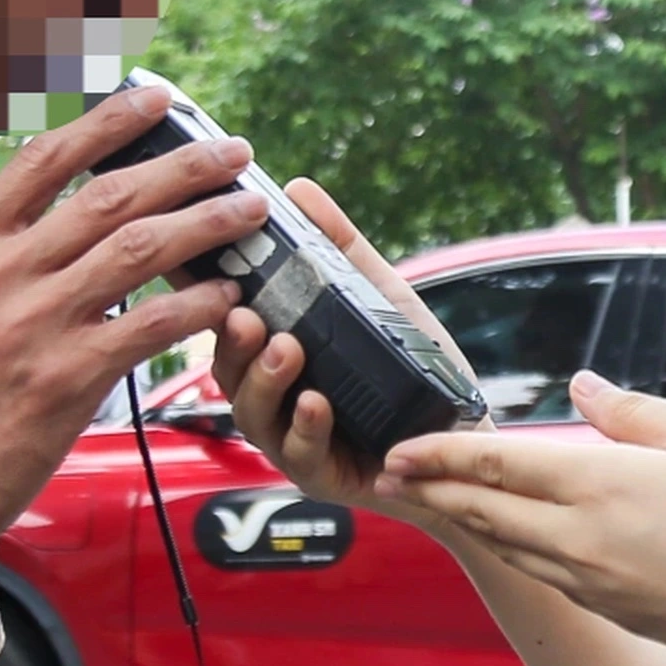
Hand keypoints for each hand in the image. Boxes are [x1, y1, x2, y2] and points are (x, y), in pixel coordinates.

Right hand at [0, 86, 268, 597]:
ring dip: (206, 223)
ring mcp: (31, 324)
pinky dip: (198, 304)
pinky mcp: (65, 379)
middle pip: (107, 194)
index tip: (156, 98)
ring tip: (250, 210)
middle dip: (182, 165)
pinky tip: (229, 296)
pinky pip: (150, 325)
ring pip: (138, 248)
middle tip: (234, 151)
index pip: (42, 160)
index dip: (107, 122)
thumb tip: (62, 217)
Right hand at [215, 178, 471, 523]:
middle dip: (231, 343)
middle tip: (243, 315)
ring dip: (265, 381)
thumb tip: (300, 190)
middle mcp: (275, 400)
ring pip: (254, 415)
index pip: (228, 328)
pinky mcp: (321, 475)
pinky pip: (302, 453)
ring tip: (284, 350)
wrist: (465, 440)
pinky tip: (316, 403)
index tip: (201, 269)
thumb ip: (342, 250)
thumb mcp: (382, 302)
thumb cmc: (418, 374)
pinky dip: (306, 426)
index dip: (206, 303)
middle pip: (228, 372)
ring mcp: (292, 440)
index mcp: (276, 357)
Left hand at [373, 372, 665, 665]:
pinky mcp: (610, 609)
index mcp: (601, 484)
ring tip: (441, 498)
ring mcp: (592, 582)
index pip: (497, 463)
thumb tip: (581, 386)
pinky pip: (542, 572)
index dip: (442, 451)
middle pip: (485, 511)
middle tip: (396, 470)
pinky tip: (510, 535)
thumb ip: (632, 411)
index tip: (403, 444)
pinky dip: (511, 547)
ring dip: (468, 520)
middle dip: (436, 488)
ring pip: (508, 546)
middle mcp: (581, 539)